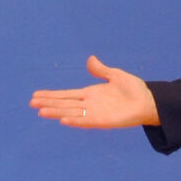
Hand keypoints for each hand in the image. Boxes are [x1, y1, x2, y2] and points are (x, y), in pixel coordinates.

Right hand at [31, 56, 159, 128]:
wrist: (148, 101)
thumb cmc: (133, 90)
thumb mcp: (114, 75)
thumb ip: (100, 69)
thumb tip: (90, 59)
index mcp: (90, 94)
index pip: (66, 94)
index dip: (51, 95)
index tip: (35, 95)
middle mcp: (89, 105)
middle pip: (64, 104)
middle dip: (48, 103)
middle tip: (31, 104)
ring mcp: (95, 113)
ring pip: (70, 112)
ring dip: (56, 112)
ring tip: (41, 112)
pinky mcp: (103, 121)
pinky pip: (85, 121)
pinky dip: (74, 120)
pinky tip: (63, 120)